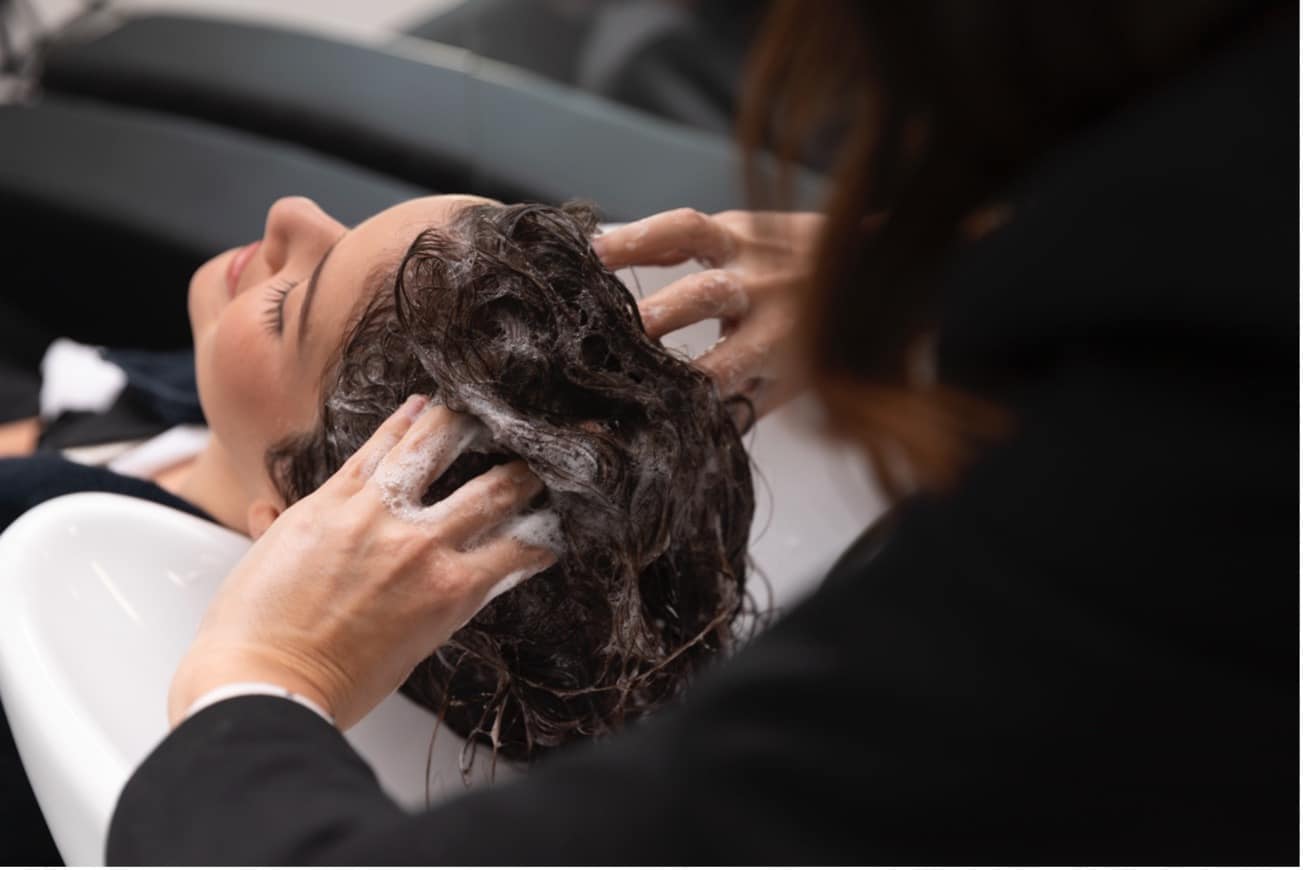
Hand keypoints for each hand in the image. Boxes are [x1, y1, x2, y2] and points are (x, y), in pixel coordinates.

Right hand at [168, 396, 556, 729]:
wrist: (265, 679)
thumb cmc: (252, 633)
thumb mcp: (261, 561)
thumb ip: (274, 526)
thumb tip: (262, 509)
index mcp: (333, 501)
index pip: (386, 443)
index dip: (417, 418)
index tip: (436, 404)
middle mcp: (381, 511)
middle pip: (443, 446)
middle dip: (478, 426)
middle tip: (510, 420)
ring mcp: (419, 546)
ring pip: (491, 493)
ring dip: (523, 479)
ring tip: (548, 470)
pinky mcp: (448, 590)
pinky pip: (510, 555)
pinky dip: (535, 546)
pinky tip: (553, 539)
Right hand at [594, 208, 823, 419]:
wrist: (875, 271)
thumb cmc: (826, 338)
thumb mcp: (796, 382)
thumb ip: (747, 403)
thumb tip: (691, 429)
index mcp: (778, 340)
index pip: (721, 368)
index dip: (678, 387)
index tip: (638, 403)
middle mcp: (764, 290)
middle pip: (702, 297)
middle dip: (651, 318)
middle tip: (601, 337)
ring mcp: (750, 250)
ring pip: (692, 237)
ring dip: (635, 249)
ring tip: (588, 266)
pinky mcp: (739, 225)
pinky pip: (688, 223)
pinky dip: (644, 231)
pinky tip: (601, 245)